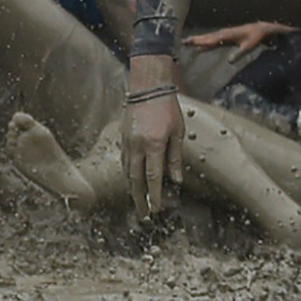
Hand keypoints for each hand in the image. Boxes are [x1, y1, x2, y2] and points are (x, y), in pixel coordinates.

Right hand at [124, 55, 184, 213]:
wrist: (147, 86)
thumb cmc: (167, 107)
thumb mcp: (178, 132)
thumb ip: (176, 157)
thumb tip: (176, 180)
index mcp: (154, 144)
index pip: (153, 176)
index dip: (154, 195)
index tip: (156, 209)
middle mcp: (137, 145)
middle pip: (135, 179)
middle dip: (139, 199)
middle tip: (144, 214)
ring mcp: (127, 142)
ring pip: (127, 172)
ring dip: (132, 189)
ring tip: (138, 202)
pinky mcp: (122, 137)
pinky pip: (124, 161)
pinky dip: (127, 175)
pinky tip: (132, 182)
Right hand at [184, 20, 289, 54]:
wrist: (260, 28)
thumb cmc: (255, 37)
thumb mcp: (248, 46)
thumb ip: (239, 53)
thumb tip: (229, 61)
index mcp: (228, 34)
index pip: (212, 39)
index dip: (202, 42)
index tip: (192, 43)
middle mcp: (224, 33)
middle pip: (207, 37)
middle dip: (195, 39)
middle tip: (183, 42)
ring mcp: (224, 33)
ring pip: (208, 36)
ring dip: (198, 39)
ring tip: (187, 41)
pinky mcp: (226, 35)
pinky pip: (212, 38)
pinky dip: (205, 40)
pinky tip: (200, 45)